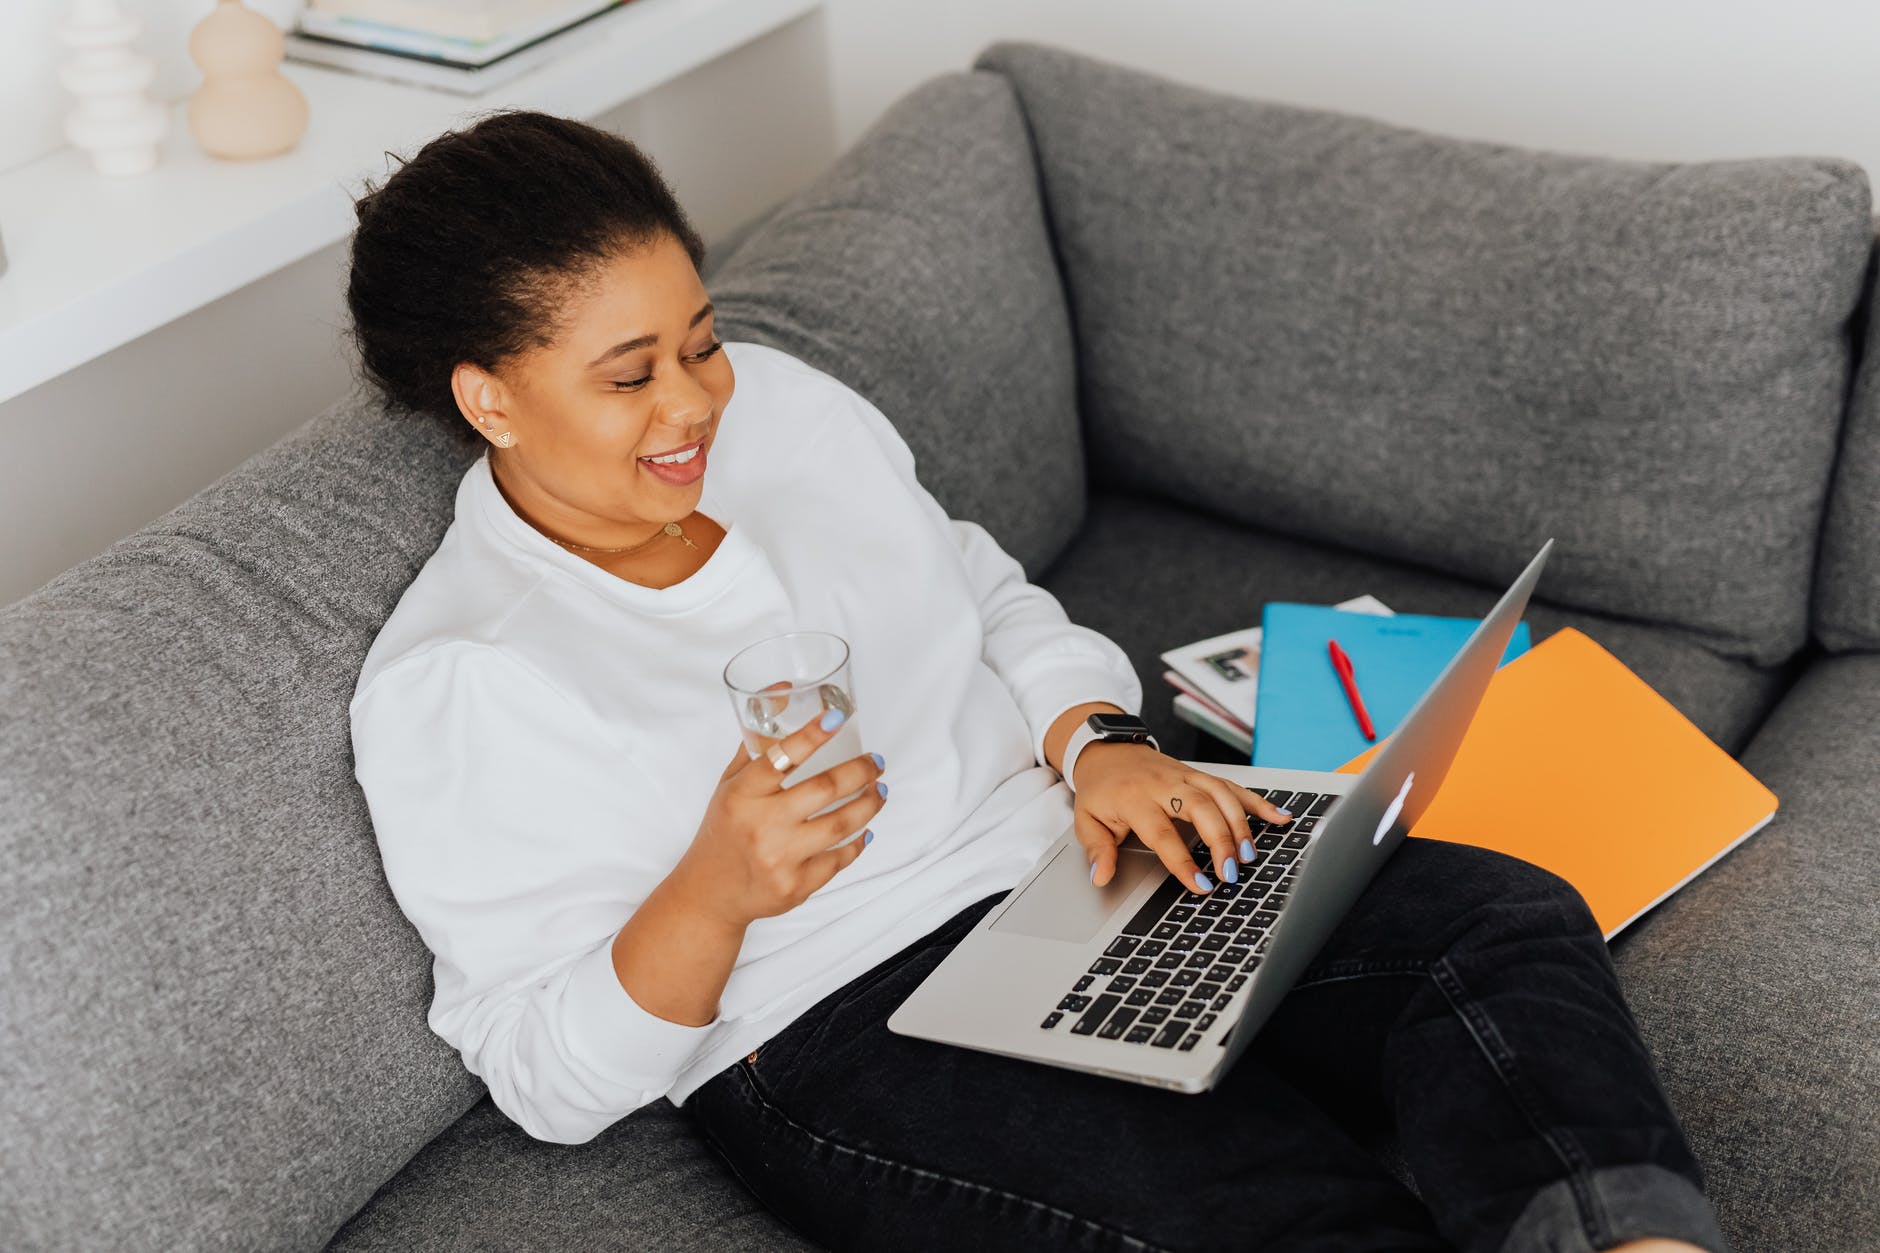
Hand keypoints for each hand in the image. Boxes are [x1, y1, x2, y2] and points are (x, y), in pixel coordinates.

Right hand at [674, 710, 886, 926]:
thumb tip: (784, 691)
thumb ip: (758, 743)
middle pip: (824, 789)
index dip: (813, 734)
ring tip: (878, 791)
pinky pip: (839, 859)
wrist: (710, 893)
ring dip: (869, 804)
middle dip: (860, 771)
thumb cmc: (724, 830)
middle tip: (875, 762)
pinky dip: (858, 842)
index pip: (781, 756)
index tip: (837, 716)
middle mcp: (760, 825)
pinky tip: (865, 829)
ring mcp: (779, 858)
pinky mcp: (796, 887)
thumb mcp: (730, 784)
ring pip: (841, 824)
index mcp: (741, 794)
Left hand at [1070, 743, 1293, 893]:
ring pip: (1221, 794)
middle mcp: (1164, 784)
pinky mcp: (1200, 774)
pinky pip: (1233, 785)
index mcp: (1135, 798)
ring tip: (1250, 855)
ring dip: (1240, 824)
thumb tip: (1101, 877)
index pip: (1162, 833)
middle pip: (1200, 808)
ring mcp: (1185, 776)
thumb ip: (1097, 849)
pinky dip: (1258, 801)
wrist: (1107, 750)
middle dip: (1220, 840)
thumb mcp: (1086, 819)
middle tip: (1231, 871)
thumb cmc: (1101, 789)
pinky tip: (1279, 817)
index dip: (1182, 862)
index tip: (1200, 886)